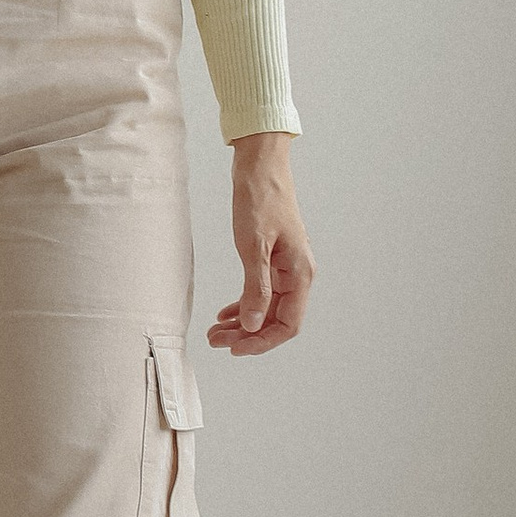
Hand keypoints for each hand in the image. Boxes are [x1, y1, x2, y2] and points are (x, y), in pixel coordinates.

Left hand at [208, 136, 313, 355]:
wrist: (260, 167)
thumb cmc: (260, 200)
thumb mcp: (253, 247)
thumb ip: (255, 288)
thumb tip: (252, 325)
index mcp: (300, 273)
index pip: (288, 324)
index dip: (262, 341)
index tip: (235, 349)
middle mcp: (297, 274)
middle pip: (276, 319)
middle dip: (247, 334)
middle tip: (216, 341)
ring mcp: (286, 266)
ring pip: (267, 306)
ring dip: (243, 322)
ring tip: (215, 332)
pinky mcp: (273, 257)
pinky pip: (262, 290)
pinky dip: (244, 303)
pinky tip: (226, 312)